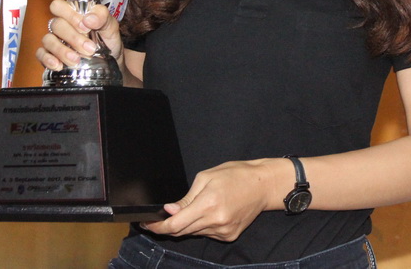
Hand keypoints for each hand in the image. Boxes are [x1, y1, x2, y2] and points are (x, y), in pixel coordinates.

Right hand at [35, 0, 121, 71]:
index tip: (85, 26)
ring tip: (76, 60)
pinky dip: (48, 59)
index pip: (59, 6)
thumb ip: (103, 17)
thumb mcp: (111, 26)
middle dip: (72, 37)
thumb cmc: (107, 39)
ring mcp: (54, 40)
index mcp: (72, 13)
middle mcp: (61, 25)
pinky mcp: (50, 55)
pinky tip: (58, 65)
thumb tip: (89, 19)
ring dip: (61, 50)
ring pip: (48, 40)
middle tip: (89, 49)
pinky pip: (41, 54)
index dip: (69, 15)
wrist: (111, 60)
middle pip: (56, 25)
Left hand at [140, 159, 288, 241]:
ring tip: (195, 207)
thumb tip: (169, 211)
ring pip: (194, 233)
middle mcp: (215, 222)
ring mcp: (223, 231)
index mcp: (207, 204)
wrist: (263, 185)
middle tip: (160, 218)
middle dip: (168, 226)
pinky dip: (201, 226)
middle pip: (181, 232)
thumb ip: (186, 198)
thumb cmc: (236, 175)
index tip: (147, 223)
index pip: (175, 225)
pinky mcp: (229, 236)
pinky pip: (207, 234)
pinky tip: (209, 212)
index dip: (158, 226)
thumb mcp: (206, 178)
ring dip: (186, 225)